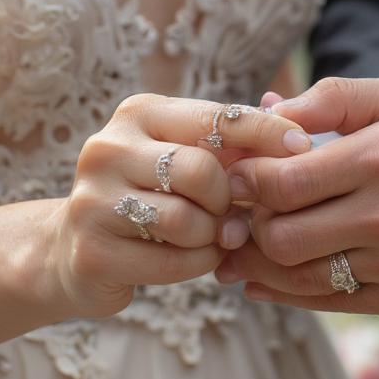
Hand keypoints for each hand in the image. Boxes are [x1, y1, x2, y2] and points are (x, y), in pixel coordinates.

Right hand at [44, 95, 311, 317]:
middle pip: (202, 171)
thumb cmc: (152, 198)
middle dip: (229, 199)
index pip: (216, 116)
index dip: (266, 132)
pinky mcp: (92, 251)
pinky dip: (199, 264)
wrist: (75, 250)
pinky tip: (192, 258)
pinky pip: (176, 261)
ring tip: (210, 237)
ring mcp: (93, 200)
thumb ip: (234, 147)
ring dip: (214, 236)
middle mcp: (108, 148)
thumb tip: (298, 133)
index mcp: (138, 114)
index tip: (304, 146)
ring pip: (189, 220)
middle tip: (233, 213)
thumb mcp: (186, 160)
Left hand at [215, 76, 378, 314]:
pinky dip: (286, 294)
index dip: (244, 182)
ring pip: (299, 276)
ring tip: (242, 245)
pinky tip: (262, 280)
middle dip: (248, 223)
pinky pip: (327, 304)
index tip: (234, 176)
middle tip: (239, 211)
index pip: (282, 184)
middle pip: (281, 236)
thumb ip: (332, 98)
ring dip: (259, 262)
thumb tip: (268, 111)